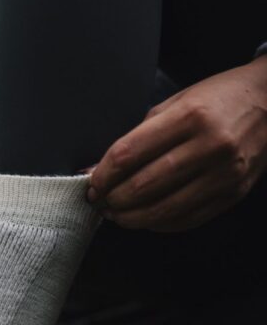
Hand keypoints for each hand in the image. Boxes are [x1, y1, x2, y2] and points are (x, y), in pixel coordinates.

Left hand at [87, 57, 266, 231]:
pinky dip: (159, 224)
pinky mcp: (233, 194)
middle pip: (143, 185)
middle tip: (100, 203)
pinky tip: (145, 219)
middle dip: (113, 200)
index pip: (129, 154)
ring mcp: (224, 174)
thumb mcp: (177, 103)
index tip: (91, 183)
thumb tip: (98, 169)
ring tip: (117, 215)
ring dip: (131, 218)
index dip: (103, 174)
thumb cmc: (218, 100)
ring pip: (163, 209)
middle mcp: (209, 146)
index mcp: (190, 116)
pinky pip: (187, 219)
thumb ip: (138, 136)